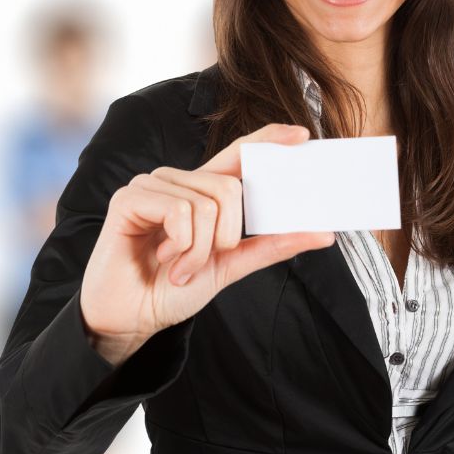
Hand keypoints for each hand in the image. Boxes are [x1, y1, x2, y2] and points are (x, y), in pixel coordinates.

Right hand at [79, 123, 335, 365]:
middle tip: (207, 257)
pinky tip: (164, 258)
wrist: (132, 317)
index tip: (302, 135)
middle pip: (230, 187)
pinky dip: (181, 244)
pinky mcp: (129, 198)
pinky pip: (179, 211)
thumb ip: (274, 245)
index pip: (240, 153)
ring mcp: (152, 185)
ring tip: (179, 264)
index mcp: (204, 191)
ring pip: (206, 203)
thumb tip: (324, 234)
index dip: (269, 139)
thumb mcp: (232, 264)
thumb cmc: (175, 287)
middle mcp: (180, 180)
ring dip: (200, 248)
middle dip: (227, 234)